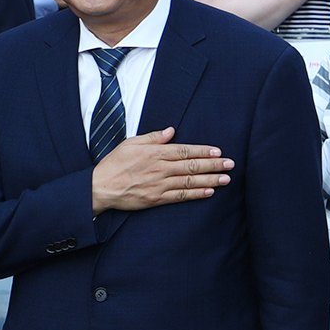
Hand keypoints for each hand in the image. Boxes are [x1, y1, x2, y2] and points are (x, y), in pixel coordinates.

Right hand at [90, 129, 233, 213]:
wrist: (99, 188)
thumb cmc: (114, 164)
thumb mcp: (131, 143)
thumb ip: (153, 137)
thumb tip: (171, 130)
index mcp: (154, 154)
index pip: (185, 151)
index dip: (203, 151)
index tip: (218, 151)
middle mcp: (159, 169)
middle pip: (191, 166)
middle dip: (213, 165)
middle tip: (230, 164)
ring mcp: (159, 185)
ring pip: (189, 182)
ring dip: (210, 180)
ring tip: (226, 179)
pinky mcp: (156, 199)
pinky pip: (180, 196)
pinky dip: (196, 194)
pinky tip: (209, 192)